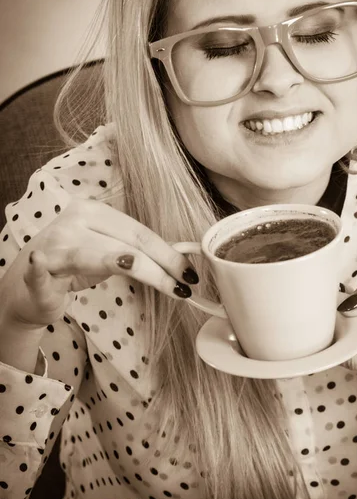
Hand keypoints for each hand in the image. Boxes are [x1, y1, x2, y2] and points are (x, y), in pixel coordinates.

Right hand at [0, 197, 198, 329]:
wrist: (26, 285)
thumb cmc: (74, 266)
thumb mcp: (108, 253)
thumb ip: (136, 250)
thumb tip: (179, 255)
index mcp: (94, 212)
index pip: (139, 232)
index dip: (167, 252)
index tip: (190, 272)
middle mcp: (74, 222)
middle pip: (127, 242)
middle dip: (161, 266)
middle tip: (185, 285)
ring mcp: (53, 246)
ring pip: (98, 256)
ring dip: (133, 269)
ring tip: (158, 278)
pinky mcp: (32, 272)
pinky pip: (38, 270)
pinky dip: (40, 269)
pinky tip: (39, 264)